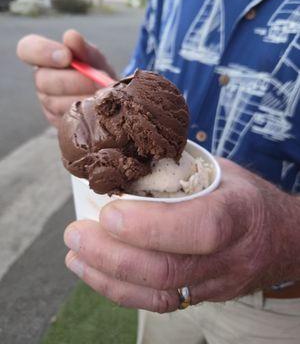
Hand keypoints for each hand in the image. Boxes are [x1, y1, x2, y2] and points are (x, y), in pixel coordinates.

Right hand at [17, 30, 116, 127]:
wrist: (110, 97)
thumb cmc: (97, 71)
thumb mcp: (94, 58)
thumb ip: (83, 48)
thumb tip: (70, 36)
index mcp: (45, 56)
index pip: (27, 48)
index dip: (42, 52)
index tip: (67, 56)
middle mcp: (42, 80)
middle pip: (44, 80)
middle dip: (74, 81)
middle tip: (98, 81)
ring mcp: (48, 103)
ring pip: (55, 103)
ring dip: (82, 98)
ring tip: (103, 95)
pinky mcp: (59, 122)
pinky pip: (67, 119)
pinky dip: (85, 113)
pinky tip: (99, 109)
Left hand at [64, 158, 299, 311]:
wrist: (279, 237)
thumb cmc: (243, 196)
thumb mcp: (220, 171)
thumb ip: (177, 169)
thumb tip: (124, 160)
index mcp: (239, 212)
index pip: (200, 227)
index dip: (151, 225)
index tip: (108, 213)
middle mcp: (230, 255)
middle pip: (170, 269)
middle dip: (113, 255)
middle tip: (75, 234)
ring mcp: (216, 282)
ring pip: (160, 294)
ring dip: (108, 277)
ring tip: (75, 256)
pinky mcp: (202, 297)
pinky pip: (159, 302)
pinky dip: (121, 289)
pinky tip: (95, 272)